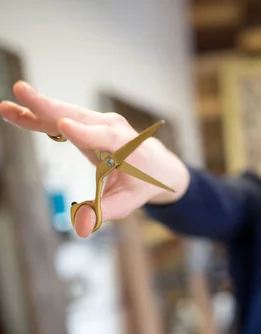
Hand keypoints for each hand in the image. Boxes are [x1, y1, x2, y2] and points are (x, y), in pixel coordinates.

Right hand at [0, 80, 189, 237]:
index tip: (63, 126)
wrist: (157, 165)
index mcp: (129, 148)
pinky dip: (38, 116)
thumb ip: (106, 211)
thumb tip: (83, 225)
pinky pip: (60, 119)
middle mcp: (114, 129)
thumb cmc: (143, 183)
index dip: (85, 133)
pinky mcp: (87, 124)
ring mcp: (100, 123)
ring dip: (36, 108)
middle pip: (80, 117)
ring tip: (7, 106)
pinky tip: (13, 111)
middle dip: (50, 107)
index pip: (106, 138)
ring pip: (65, 114)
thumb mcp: (130, 201)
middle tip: (22, 92)